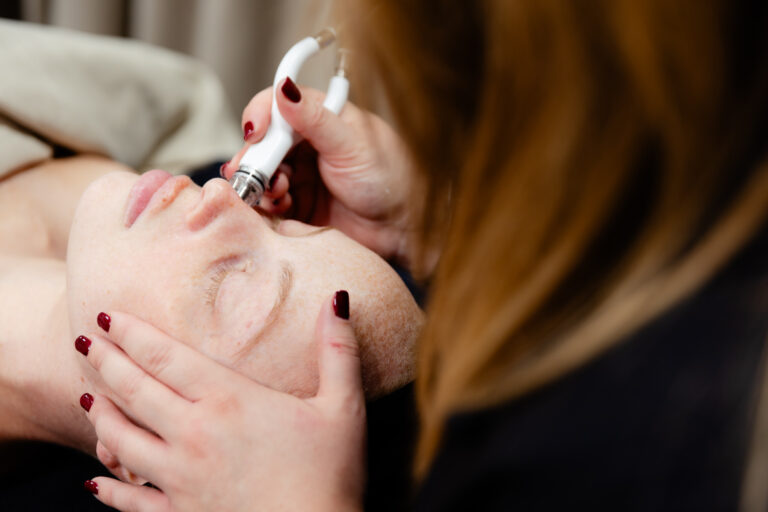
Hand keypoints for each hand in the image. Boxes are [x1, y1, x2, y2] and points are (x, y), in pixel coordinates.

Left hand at [77, 292, 364, 511]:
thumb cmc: (331, 475)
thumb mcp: (344, 407)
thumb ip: (338, 349)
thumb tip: (337, 297)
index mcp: (229, 400)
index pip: (165, 357)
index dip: (131, 333)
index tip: (107, 316)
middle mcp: (194, 434)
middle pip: (133, 390)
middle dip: (104, 362)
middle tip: (83, 343)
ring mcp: (179, 478)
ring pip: (120, 441)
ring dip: (98, 415)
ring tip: (86, 396)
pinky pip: (130, 500)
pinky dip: (108, 489)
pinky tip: (93, 482)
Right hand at [223, 79, 418, 266]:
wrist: (403, 228)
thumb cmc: (392, 180)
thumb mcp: (352, 144)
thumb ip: (315, 118)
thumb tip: (285, 88)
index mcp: (322, 118)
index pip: (277, 105)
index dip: (260, 116)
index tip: (255, 133)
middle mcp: (307, 144)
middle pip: (262, 143)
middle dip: (254, 157)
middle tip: (255, 174)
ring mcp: (301, 176)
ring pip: (262, 174)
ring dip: (261, 183)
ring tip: (276, 193)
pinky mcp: (298, 205)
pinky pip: (269, 203)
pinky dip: (267, 206)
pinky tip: (279, 208)